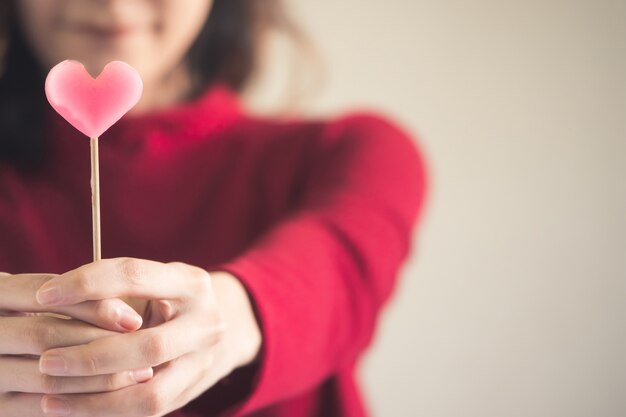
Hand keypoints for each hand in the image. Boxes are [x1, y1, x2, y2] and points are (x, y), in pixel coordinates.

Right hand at [0, 272, 151, 415]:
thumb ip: (81, 301)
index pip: (42, 292)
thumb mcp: (56, 305)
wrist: (12, 360)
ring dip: (100, 376)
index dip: (90, 304)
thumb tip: (131, 318)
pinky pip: (44, 406)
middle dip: (99, 341)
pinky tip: (118, 396)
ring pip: (48, 374)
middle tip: (147, 350)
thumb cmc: (50, 324)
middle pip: (43, 333)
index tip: (134, 319)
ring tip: (142, 374)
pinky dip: (85, 402)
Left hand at [34, 258, 261, 416]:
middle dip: (91, 356)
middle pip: (148, 345)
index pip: (136, 276)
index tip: (45, 295)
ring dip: (94, 397)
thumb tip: (54, 301)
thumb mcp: (156, 282)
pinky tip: (71, 408)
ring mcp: (203, 361)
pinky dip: (106, 411)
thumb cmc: (172, 299)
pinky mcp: (193, 390)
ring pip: (150, 391)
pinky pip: (148, 410)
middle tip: (46, 360)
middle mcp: (205, 322)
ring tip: (49, 397)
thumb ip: (118, 291)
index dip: (88, 283)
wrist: (226, 327)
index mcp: (191, 283)